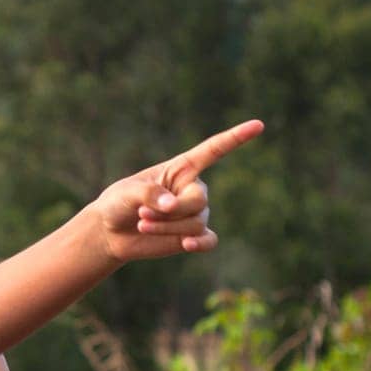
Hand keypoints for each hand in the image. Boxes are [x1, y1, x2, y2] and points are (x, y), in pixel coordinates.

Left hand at [89, 120, 263, 261]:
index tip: (259, 125)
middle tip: (142, 214)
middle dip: (172, 211)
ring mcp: (194, 214)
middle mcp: (192, 190)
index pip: (214, 150)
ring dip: (167, 227)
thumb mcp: (126, 192)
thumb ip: (148, 194)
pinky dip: (200, 244)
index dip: (236, 137)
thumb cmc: (118, 203)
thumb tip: (173, 205)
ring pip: (195, 223)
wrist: (111, 231)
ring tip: (142, 224)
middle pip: (199, 201)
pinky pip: (208, 241)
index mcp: (181, 168)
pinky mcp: (191, 237)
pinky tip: (187, 246)